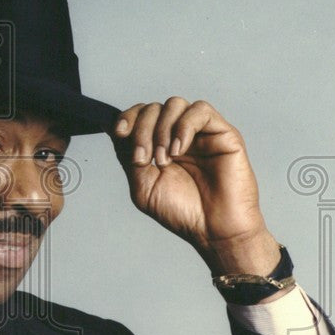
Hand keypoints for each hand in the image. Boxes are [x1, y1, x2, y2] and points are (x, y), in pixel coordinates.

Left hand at [108, 97, 281, 275]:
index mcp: (160, 145)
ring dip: (161, 129)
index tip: (120, 132)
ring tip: (163, 159)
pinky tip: (179, 150)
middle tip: (143, 158)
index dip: (127, 117)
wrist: (214, 231)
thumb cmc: (183, 212)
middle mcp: (179, 136)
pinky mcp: (223, 133)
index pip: (140, 115)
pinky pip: (200, 110)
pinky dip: (183, 126)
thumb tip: (111, 128)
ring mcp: (201, 133)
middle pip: (154, 108)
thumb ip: (128, 156)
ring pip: (175, 104)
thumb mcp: (143, 186)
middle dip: (141, 129)